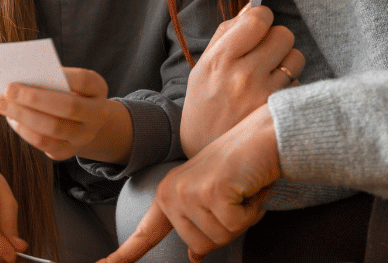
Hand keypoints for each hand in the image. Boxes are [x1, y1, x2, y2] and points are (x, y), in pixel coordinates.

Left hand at [0, 67, 132, 163]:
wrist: (83, 121)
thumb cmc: (68, 92)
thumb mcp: (68, 82)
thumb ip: (51, 78)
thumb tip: (20, 79)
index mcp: (98, 89)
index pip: (83, 80)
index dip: (61, 75)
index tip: (33, 68)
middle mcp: (97, 115)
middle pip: (68, 107)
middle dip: (35, 98)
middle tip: (8, 89)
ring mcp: (84, 136)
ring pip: (53, 129)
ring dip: (23, 116)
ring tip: (2, 104)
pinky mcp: (68, 152)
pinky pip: (44, 144)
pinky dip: (24, 130)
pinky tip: (11, 118)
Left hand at [99, 105, 281, 262]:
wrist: (264, 136)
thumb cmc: (242, 167)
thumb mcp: (214, 199)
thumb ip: (199, 226)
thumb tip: (195, 256)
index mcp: (168, 195)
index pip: (144, 235)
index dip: (123, 256)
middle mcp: (172, 193)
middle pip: (201, 246)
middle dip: (228, 227)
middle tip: (234, 196)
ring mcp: (189, 193)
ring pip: (219, 238)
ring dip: (241, 218)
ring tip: (241, 189)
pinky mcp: (211, 193)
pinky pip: (235, 226)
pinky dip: (250, 210)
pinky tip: (248, 186)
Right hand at [181, 5, 303, 156]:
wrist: (205, 156)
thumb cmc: (204, 106)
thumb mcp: (203, 67)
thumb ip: (226, 34)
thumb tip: (252, 8)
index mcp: (220, 59)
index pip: (258, 18)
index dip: (261, 18)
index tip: (258, 26)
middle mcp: (243, 75)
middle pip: (283, 34)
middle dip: (276, 39)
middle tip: (264, 53)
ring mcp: (264, 95)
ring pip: (296, 58)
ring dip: (286, 62)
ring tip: (270, 76)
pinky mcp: (280, 113)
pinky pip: (299, 84)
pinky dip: (289, 87)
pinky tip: (272, 97)